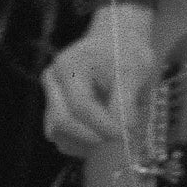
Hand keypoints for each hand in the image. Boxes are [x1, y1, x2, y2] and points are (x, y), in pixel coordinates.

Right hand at [41, 3, 156, 156]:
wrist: (116, 44)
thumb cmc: (127, 54)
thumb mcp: (135, 69)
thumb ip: (127, 98)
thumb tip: (124, 129)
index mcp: (70, 64)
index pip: (80, 104)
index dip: (102, 124)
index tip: (123, 133)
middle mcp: (53, 80)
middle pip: (63, 121)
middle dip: (92, 135)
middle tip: (119, 137)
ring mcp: (50, 97)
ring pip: (59, 133)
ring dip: (86, 141)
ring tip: (111, 131)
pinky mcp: (53, 112)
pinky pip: (61, 138)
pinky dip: (81, 143)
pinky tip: (101, 133)